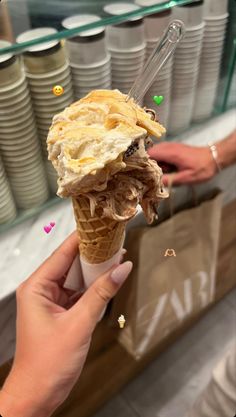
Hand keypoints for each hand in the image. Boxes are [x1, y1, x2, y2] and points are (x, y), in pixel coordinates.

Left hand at [0, 232, 131, 416]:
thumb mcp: (79, 324)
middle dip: (94, 254)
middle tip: (117, 241)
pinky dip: (94, 287)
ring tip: (118, 257)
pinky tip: (110, 280)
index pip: (63, 253)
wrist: (38, 394)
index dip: (84, 238)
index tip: (103, 227)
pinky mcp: (61, 312)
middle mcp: (42, 289)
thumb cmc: (47, 364)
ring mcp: (51, 301)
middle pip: (71, 263)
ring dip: (96, 271)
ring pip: (77, 277)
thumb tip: (122, 269)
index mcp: (37, 286)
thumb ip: (101, 294)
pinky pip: (79, 292)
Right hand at [148, 142, 216, 185]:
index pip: (148, 154)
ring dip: (154, 163)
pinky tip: (166, 169)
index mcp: (170, 153)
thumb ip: (169, 180)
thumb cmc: (202, 168)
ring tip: (159, 173)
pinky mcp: (173, 148)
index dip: (142, 163)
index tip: (140, 172)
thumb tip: (154, 182)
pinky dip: (160, 161)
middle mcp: (168, 147)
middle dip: (147, 164)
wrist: (214, 158)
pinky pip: (161, 153)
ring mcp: (171, 146)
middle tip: (150, 175)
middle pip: (149, 153)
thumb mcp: (185, 178)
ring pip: (154, 153)